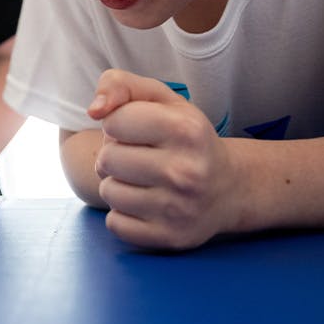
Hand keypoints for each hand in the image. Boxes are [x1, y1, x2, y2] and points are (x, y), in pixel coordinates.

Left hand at [88, 69, 244, 249]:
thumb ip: (122, 85)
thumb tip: (94, 109)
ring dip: (117, 184)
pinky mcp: (170, 237)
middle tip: (140, 156)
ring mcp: (178, 209)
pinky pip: (115, 224)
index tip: (138, 129)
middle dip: (115, 154)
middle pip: (107, 158)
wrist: (228, 188)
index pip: (113, 121)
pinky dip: (123, 213)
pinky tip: (146, 203)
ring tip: (142, 179)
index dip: (118, 123)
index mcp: (185, 130)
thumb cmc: (185, 138)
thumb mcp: (162, 100)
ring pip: (108, 192)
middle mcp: (185, 171)